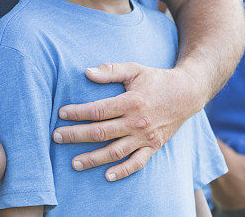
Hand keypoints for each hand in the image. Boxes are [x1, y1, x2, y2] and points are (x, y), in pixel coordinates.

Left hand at [52, 63, 197, 180]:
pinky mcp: (154, 146)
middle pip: (102, 132)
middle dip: (76, 135)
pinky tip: (106, 176)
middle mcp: (138, 122)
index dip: (78, 112)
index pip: (99, 110)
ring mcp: (146, 137)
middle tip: (56, 137)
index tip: (61, 113)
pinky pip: (137, 163)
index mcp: (131, 101)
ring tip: (74, 163)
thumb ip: (111, 70)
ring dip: (93, 159)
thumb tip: (87, 72)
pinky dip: (122, 171)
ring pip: (115, 151)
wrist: (187, 93)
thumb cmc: (156, 79)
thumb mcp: (135, 69)